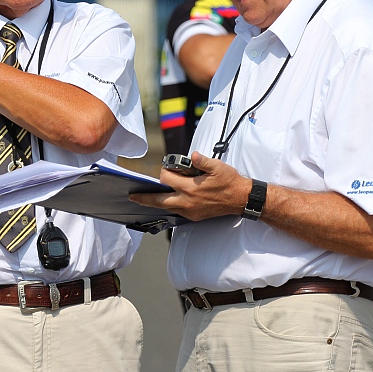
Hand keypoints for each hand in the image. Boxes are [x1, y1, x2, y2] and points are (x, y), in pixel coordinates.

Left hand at [130, 151, 251, 220]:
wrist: (240, 199)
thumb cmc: (229, 181)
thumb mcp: (217, 166)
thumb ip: (203, 160)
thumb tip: (193, 155)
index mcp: (191, 188)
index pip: (167, 180)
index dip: (164, 172)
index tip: (166, 169)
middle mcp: (187, 202)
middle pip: (159, 202)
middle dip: (145, 198)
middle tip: (132, 196)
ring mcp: (190, 211)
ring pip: (166, 208)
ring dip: (156, 203)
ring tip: (144, 199)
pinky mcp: (194, 216)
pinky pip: (176, 212)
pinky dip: (168, 207)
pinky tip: (164, 202)